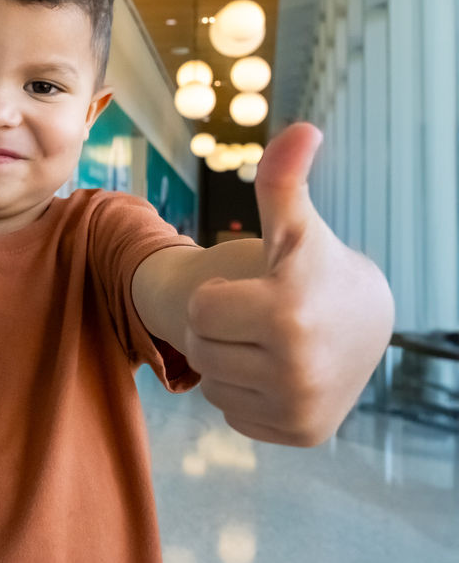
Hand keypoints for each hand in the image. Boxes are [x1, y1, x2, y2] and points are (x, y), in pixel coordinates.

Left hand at [185, 122, 394, 445]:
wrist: (362, 323)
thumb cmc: (313, 266)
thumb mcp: (293, 226)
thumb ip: (282, 180)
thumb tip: (302, 128)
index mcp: (290, 313)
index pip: (198, 312)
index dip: (218, 296)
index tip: (254, 289)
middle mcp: (299, 369)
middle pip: (202, 350)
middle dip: (220, 329)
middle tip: (259, 316)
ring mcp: (302, 407)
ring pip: (213, 384)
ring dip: (229, 362)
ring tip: (270, 341)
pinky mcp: (301, 434)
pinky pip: (232, 413)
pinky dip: (247, 394)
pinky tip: (279, 372)